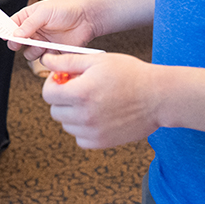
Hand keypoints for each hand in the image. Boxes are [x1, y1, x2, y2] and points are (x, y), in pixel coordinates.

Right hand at [9, 0, 98, 61]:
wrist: (86, 18)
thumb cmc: (66, 9)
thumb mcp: (44, 12)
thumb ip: (29, 24)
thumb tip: (15, 34)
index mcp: (28, 18)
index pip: (10, 26)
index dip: (6, 31)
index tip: (4, 36)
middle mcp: (33, 31)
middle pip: (17, 42)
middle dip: (18, 44)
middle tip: (22, 42)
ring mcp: (42, 42)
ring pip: (28, 53)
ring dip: (32, 51)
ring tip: (41, 45)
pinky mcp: (52, 52)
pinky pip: (43, 59)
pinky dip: (46, 56)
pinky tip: (52, 48)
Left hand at [38, 52, 161, 148]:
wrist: (159, 97)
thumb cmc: (130, 74)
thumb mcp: (97, 60)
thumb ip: (67, 62)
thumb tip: (45, 61)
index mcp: (80, 92)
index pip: (48, 94)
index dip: (53, 84)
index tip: (63, 80)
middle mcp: (84, 115)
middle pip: (55, 111)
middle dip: (62, 99)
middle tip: (79, 90)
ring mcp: (93, 131)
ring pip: (67, 125)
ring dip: (73, 114)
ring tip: (92, 102)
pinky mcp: (102, 142)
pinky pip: (80, 138)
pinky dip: (84, 129)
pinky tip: (98, 116)